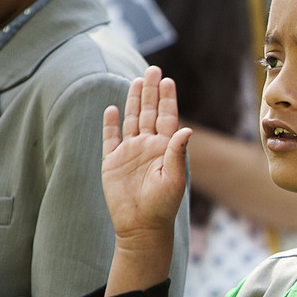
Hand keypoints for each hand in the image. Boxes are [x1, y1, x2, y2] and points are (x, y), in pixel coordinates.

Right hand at [101, 66, 192, 247]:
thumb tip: (186, 129)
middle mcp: (148, 146)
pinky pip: (110, 138)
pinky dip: (110, 124)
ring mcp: (130, 153)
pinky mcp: (113, 162)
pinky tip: (111, 108)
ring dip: (133, 101)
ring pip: (131, 120)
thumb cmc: (162, 206)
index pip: (167, 118)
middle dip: (151, 91)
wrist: (141, 227)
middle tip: (153, 70)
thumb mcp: (174, 179)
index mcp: (165, 148)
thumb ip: (176, 153)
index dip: (167, 99)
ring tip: (136, 81)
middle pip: (149, 112)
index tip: (168, 80)